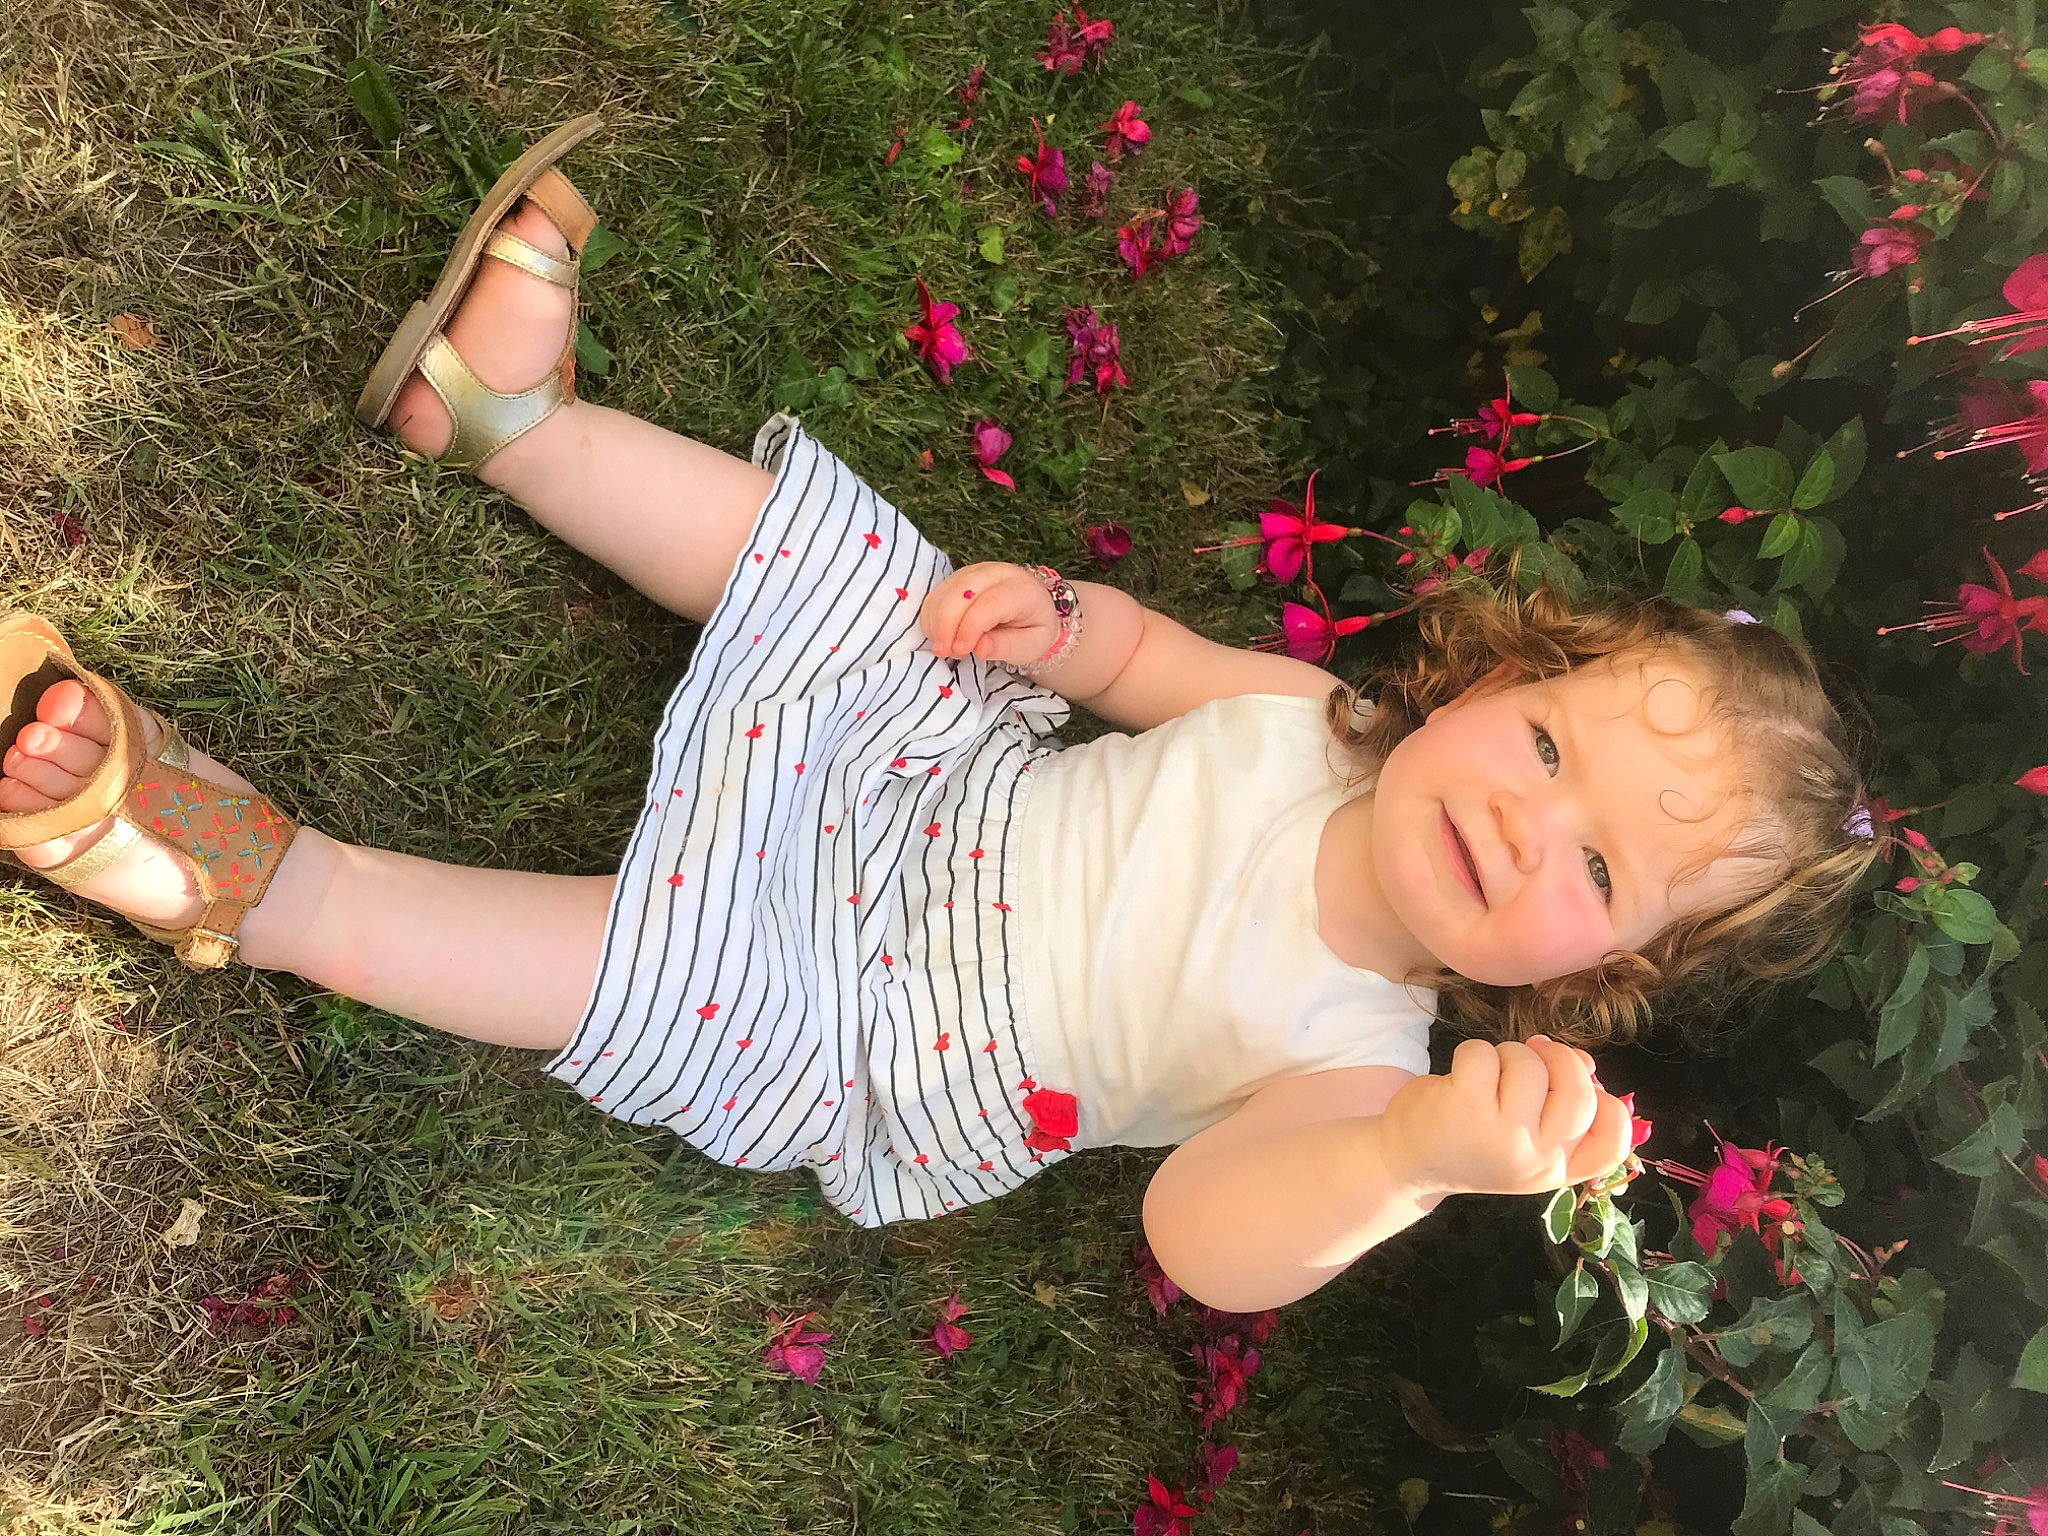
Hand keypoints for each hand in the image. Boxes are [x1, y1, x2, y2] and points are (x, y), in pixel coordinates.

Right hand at [918, 562, 1063, 668]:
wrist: (1032, 610)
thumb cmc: (1032, 630)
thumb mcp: (1030, 645)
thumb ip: (1007, 646)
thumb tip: (979, 648)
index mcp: (1021, 589)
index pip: (990, 602)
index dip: (971, 627)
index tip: (961, 651)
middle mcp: (996, 573)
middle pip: (961, 591)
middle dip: (946, 624)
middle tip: (944, 652)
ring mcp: (974, 572)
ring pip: (944, 592)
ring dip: (936, 623)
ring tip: (946, 648)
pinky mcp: (957, 578)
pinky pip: (936, 595)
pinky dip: (931, 618)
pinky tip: (941, 637)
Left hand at [1377, 1036, 1633, 1197]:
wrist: (1405, 1163)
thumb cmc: (1471, 1142)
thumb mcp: (1523, 1141)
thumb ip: (1560, 1110)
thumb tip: (1585, 1063)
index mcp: (1555, 1171)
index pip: (1612, 1143)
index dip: (1609, 1103)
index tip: (1585, 1084)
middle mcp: (1535, 1159)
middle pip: (1579, 1092)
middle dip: (1558, 1059)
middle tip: (1533, 1055)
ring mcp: (1502, 1134)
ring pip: (1531, 1064)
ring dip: (1509, 1054)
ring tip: (1487, 1076)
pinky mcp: (1466, 1106)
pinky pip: (1486, 1053)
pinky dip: (1473, 1052)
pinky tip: (1459, 1076)